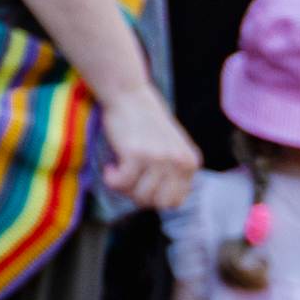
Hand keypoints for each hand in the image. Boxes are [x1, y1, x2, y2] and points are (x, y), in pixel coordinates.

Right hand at [99, 86, 199, 211]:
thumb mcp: (170, 148)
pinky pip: (121, 184)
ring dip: (123, 187)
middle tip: (127, 178)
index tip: (140, 182)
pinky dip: (111, 179)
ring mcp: (159, 159)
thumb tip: (160, 202)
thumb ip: (172, 171)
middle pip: (157, 204)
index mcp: (190, 162)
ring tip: (118, 169)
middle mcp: (179, 162)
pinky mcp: (137, 154)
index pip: (175, 202)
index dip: (153, 197)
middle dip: (137, 195)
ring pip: (139, 196)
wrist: (128, 95)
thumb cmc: (144, 121)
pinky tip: (110, 166)